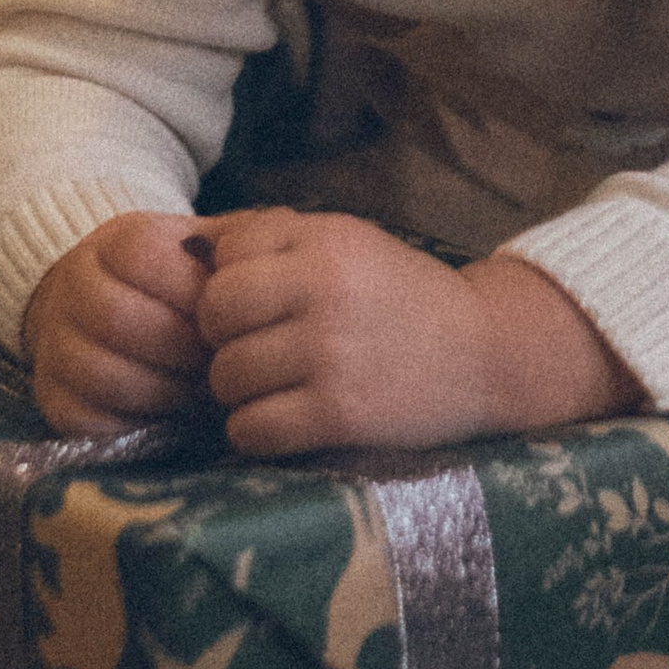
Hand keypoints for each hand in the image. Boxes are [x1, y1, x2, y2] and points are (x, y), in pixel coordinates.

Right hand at [21, 214, 213, 430]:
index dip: (189, 286)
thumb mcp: (199, 250)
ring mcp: (55, 345)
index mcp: (111, 243)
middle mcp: (71, 288)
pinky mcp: (53, 399)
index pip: (140, 253)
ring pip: (103, 374)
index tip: (224, 311)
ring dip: (164, 390)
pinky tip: (167, 412)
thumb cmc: (173, 285)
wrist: (102, 311)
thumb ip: (232, 247)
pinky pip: (88, 421)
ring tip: (197, 389)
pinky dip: (136, 423)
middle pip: (117, 317)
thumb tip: (265, 260)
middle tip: (218, 360)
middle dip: (180, 347)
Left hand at [193, 210, 642, 455]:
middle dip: (221, 339)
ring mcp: (332, 354)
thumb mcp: (346, 242)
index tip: (251, 306)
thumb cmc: (400, 296)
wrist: (486, 353)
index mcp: (325, 239)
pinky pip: (251, 429)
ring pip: (225, 377)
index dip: (224, 284)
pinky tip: (283, 420)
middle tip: (251, 350)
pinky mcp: (341, 414)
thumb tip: (183, 244)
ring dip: (237, 391)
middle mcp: (325, 290)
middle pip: (213, 315)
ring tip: (273, 387)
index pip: (223, 256)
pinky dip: (256, 432)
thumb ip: (271, 237)